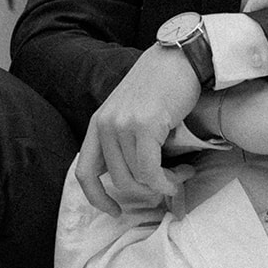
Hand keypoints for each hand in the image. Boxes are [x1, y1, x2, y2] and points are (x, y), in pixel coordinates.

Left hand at [75, 45, 202, 214]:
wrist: (181, 56)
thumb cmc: (163, 84)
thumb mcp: (131, 111)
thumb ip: (125, 139)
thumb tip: (135, 179)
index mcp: (98, 123)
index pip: (84, 172)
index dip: (97, 197)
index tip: (115, 211)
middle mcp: (105, 124)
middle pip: (119, 181)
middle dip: (147, 192)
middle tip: (170, 185)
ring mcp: (123, 125)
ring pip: (137, 178)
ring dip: (164, 185)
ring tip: (182, 175)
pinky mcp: (144, 125)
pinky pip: (151, 171)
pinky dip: (168, 181)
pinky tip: (183, 174)